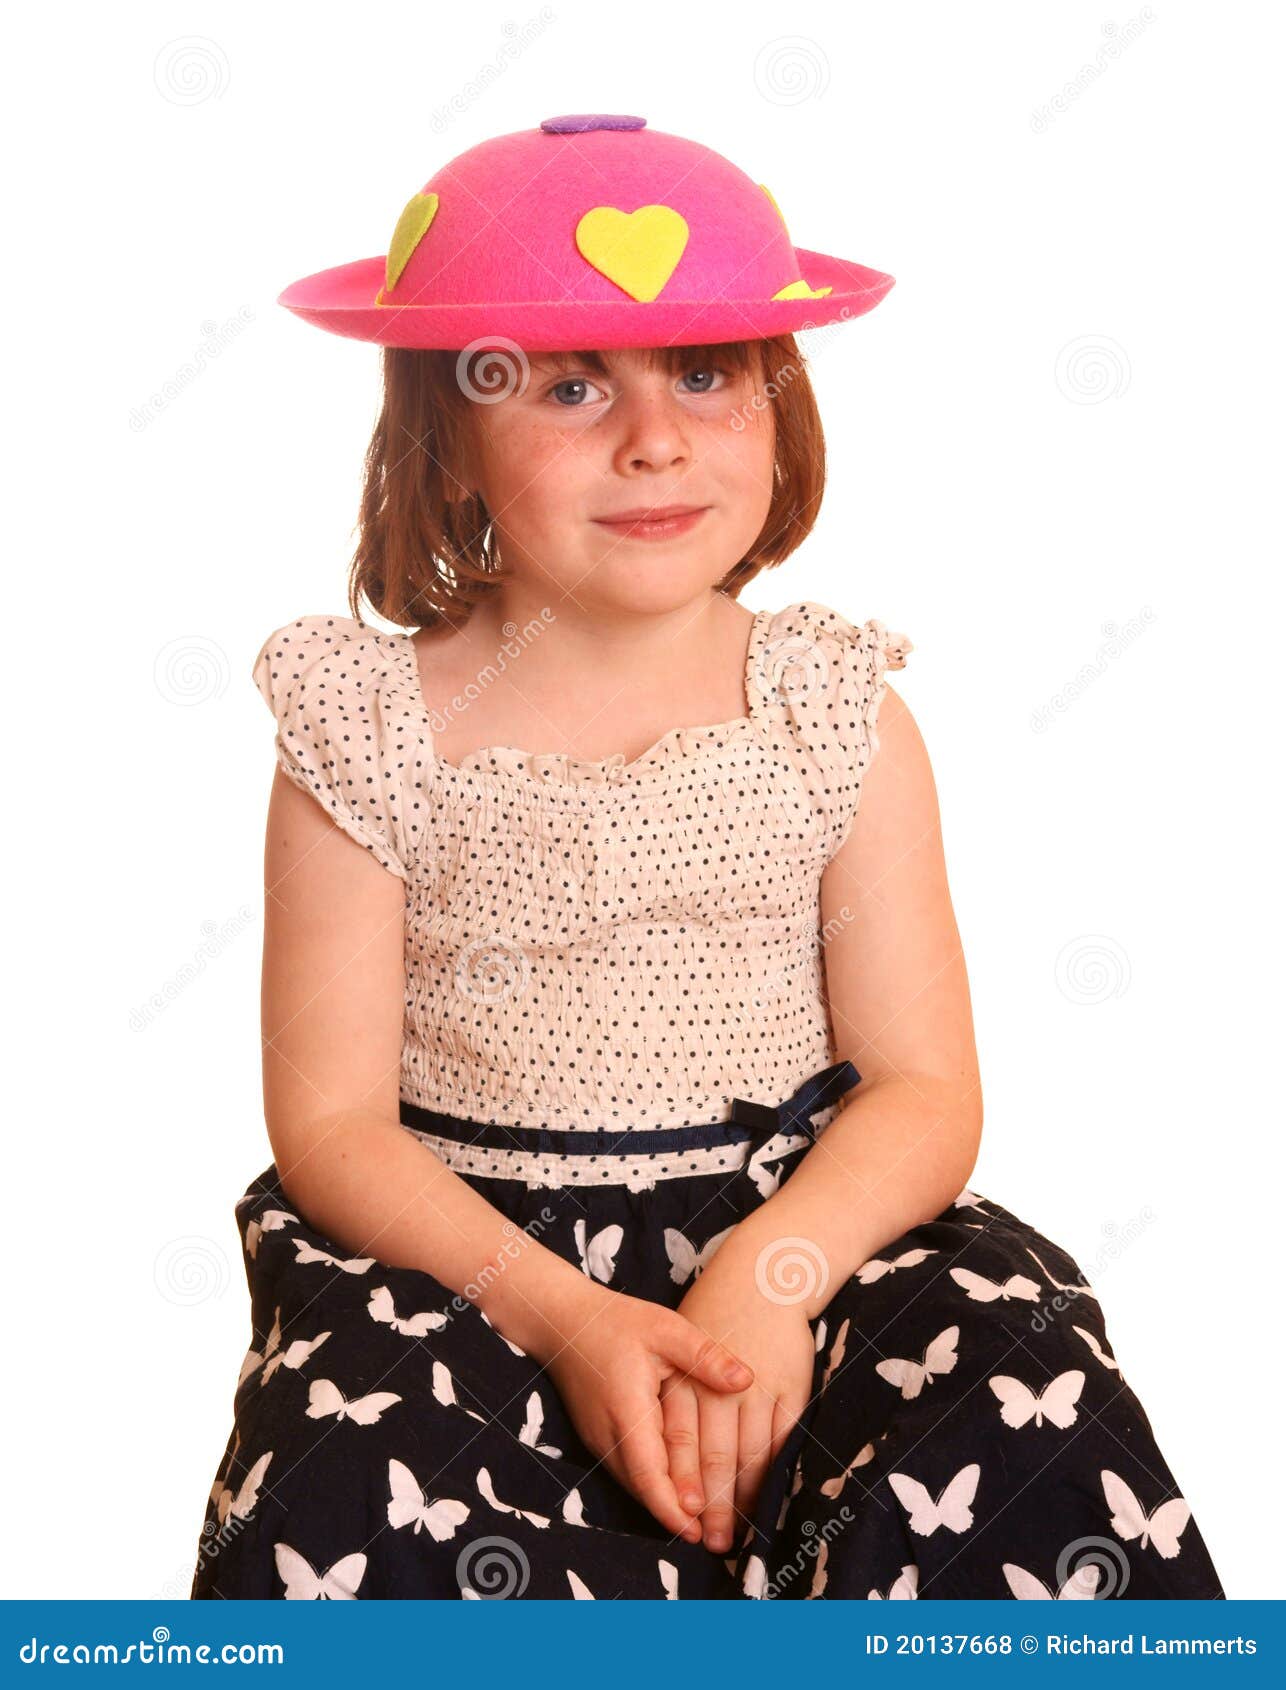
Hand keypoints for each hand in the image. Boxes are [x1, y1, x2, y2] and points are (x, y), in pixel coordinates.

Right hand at [543, 1278, 755, 1542]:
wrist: (562, 1321)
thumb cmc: (617, 1321)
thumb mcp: (666, 1328)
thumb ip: (705, 1356)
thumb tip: (747, 1380)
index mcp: (627, 1410)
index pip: (649, 1474)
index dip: (671, 1508)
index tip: (697, 1531)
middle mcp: (608, 1434)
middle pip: (643, 1489)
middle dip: (675, 1517)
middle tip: (714, 1538)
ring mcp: (598, 1439)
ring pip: (633, 1485)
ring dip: (663, 1505)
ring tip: (702, 1523)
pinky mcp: (598, 1438)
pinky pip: (627, 1472)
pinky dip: (652, 1487)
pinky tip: (676, 1491)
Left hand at [663, 1254, 815, 1554]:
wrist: (762, 1275)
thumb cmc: (714, 1313)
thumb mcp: (673, 1340)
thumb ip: (667, 1397)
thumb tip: (657, 1446)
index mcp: (688, 1378)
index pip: (681, 1442)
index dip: (681, 1484)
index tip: (682, 1519)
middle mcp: (723, 1389)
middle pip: (717, 1457)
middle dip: (714, 1504)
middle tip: (713, 1543)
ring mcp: (761, 1389)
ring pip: (752, 1454)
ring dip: (746, 1497)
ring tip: (740, 1532)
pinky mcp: (791, 1387)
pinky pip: (782, 1439)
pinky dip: (776, 1471)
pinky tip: (770, 1495)